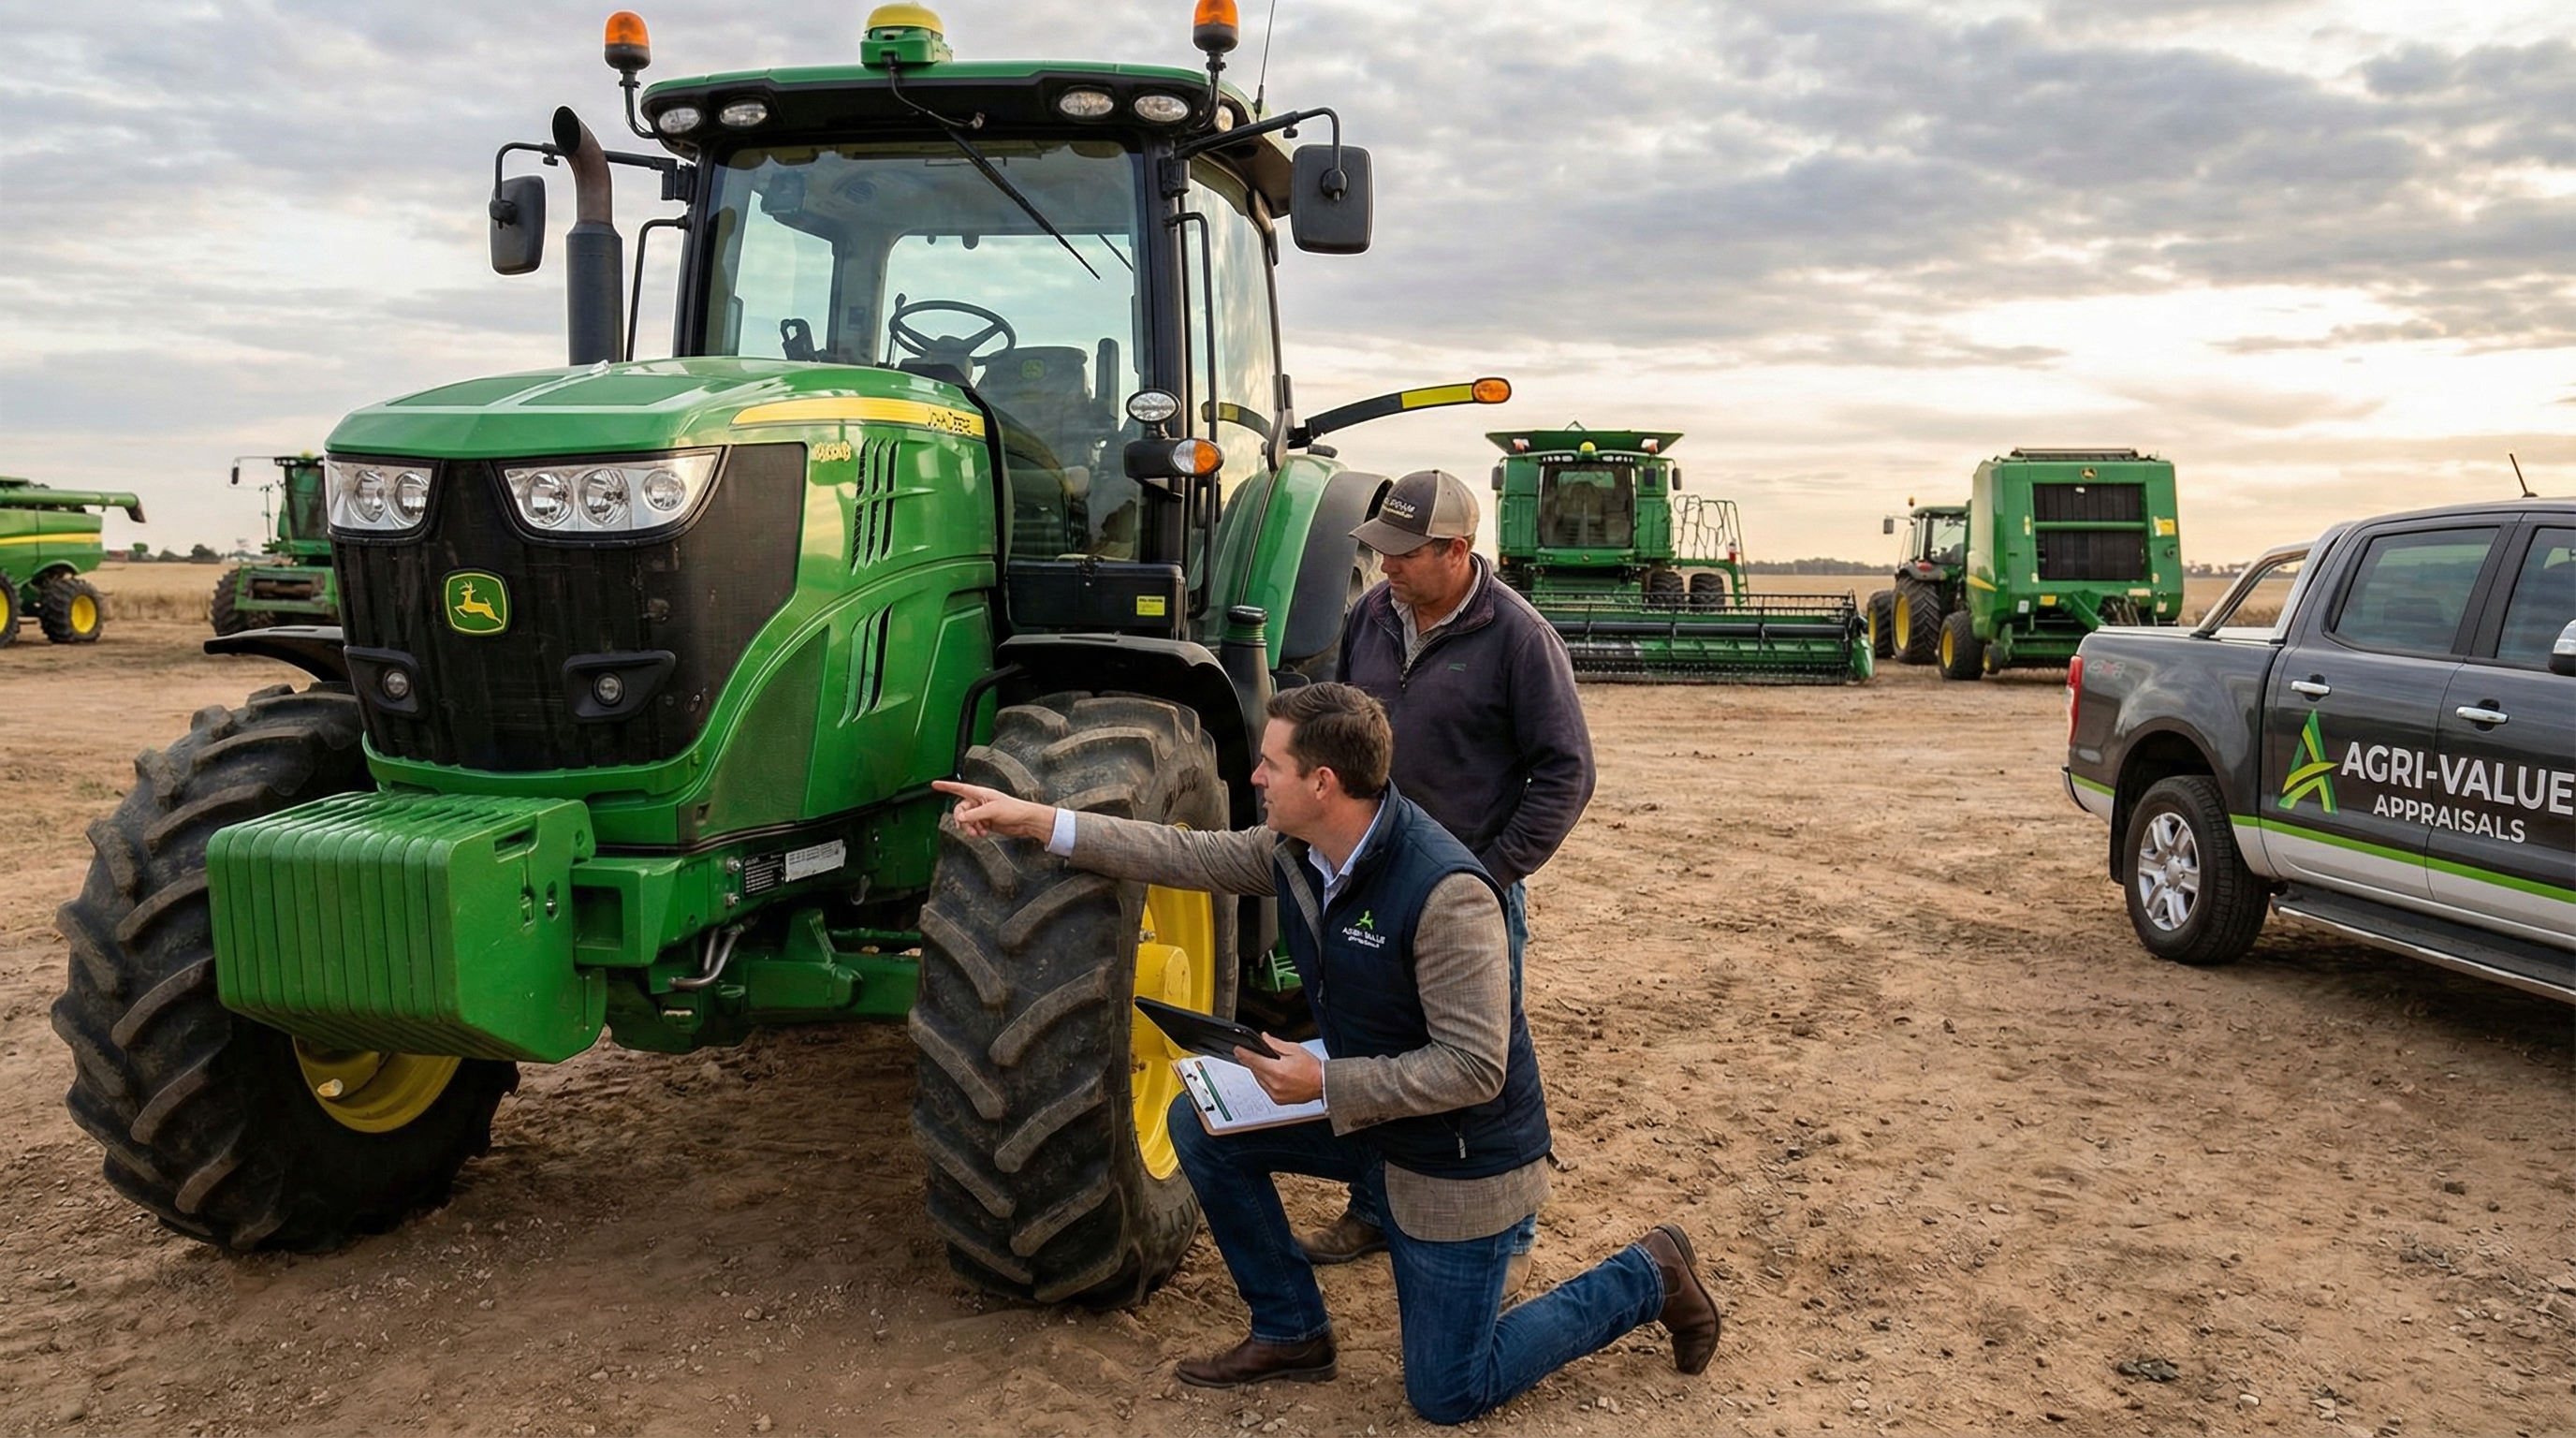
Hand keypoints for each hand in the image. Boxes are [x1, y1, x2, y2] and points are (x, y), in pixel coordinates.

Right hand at [933, 779, 1056, 841]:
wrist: (1025, 821)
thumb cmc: (1014, 810)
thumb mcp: (992, 811)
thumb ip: (974, 814)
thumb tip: (960, 818)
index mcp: (980, 793)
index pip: (959, 788)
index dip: (946, 786)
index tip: (935, 784)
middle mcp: (979, 801)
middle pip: (960, 809)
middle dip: (962, 820)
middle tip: (967, 827)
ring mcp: (982, 812)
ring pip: (966, 820)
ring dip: (969, 827)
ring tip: (978, 832)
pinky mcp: (985, 821)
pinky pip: (973, 826)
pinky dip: (975, 830)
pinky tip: (983, 832)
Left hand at [1234, 1034, 1320, 1105]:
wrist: (1323, 1084)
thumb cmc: (1312, 1068)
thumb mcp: (1294, 1049)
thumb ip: (1275, 1044)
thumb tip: (1263, 1038)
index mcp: (1278, 1070)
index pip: (1254, 1060)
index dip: (1243, 1054)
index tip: (1237, 1049)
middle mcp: (1275, 1084)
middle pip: (1255, 1070)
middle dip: (1252, 1061)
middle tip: (1251, 1053)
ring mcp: (1275, 1094)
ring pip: (1259, 1079)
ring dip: (1259, 1071)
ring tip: (1267, 1063)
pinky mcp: (1277, 1100)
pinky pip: (1265, 1088)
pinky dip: (1265, 1080)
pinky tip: (1272, 1074)